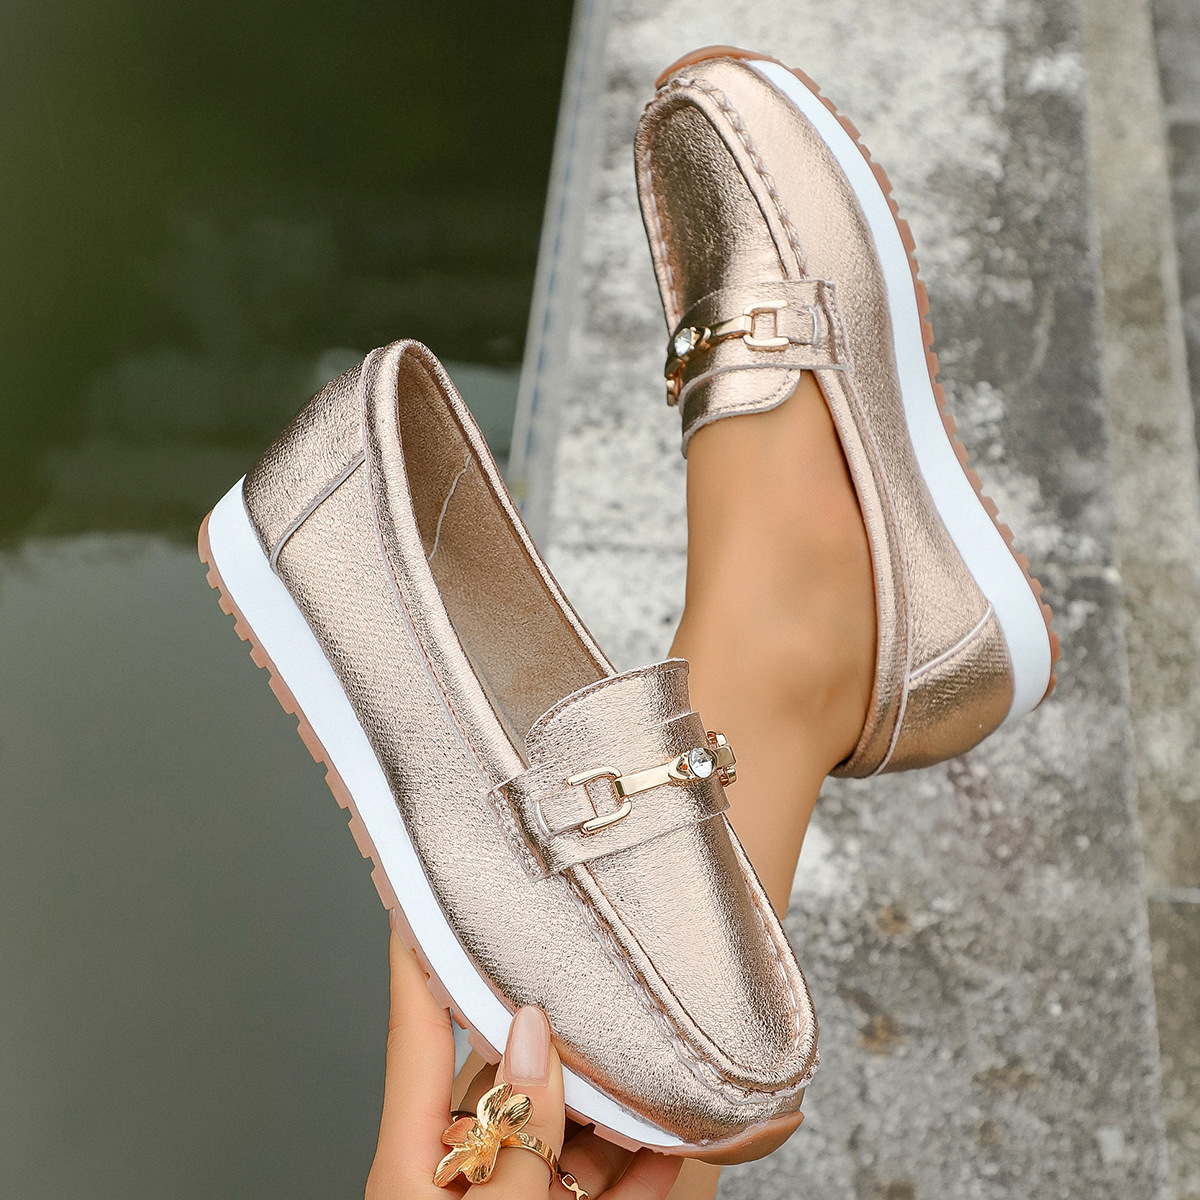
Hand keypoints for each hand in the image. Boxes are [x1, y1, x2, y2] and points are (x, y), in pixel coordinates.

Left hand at [366, 928, 683, 1199]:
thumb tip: (534, 1036)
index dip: (417, 963)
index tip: (421, 899)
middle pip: (502, 1083)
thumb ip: (518, 1128)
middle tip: (592, 994)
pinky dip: (632, 1170)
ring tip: (649, 1075)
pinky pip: (595, 1192)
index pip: (415, 1037)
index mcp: (412, 1164)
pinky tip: (668, 1144)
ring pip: (557, 1137)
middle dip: (554, 1045)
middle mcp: (457, 1177)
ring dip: (607, 1114)